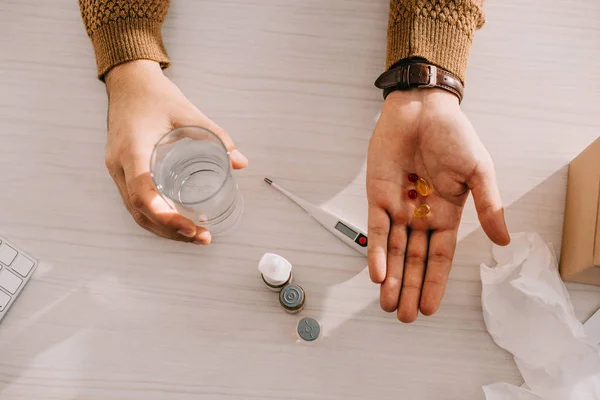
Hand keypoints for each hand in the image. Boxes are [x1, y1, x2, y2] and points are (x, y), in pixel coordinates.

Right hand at [104, 60, 247, 243]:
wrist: (128, 82)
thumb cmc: (155, 95)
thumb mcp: (188, 111)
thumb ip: (215, 136)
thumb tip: (241, 162)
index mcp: (132, 150)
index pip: (142, 193)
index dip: (165, 216)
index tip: (190, 227)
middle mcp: (119, 165)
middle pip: (140, 212)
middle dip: (170, 231)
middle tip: (201, 237)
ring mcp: (117, 170)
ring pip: (136, 212)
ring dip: (163, 229)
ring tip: (193, 235)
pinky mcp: (122, 171)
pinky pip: (135, 202)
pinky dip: (155, 217)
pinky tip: (177, 222)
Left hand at [366, 88, 509, 322]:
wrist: (422, 108)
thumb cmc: (453, 135)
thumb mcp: (479, 171)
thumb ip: (489, 206)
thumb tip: (504, 240)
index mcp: (447, 213)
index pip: (440, 256)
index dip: (434, 282)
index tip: (429, 308)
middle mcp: (421, 215)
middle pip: (413, 259)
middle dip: (409, 288)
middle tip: (403, 316)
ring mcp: (398, 207)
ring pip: (392, 250)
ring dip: (390, 277)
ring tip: (387, 304)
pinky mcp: (378, 195)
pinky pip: (376, 228)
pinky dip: (376, 251)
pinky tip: (377, 273)